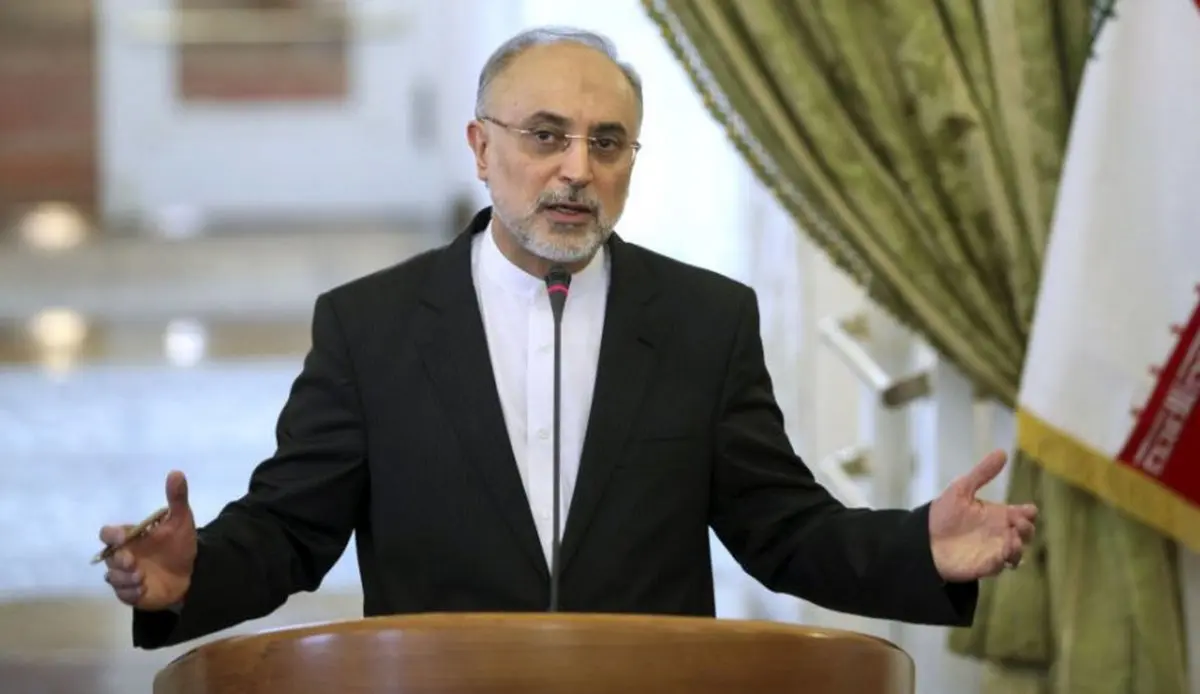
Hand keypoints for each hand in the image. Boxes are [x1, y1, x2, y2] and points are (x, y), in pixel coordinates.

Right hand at [99, 471, 197, 610]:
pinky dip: (131, 593)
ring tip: (142, 577)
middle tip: (134, 562)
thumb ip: (177, 499)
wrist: (192, 573)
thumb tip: (176, 473)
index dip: (111, 535)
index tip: (122, 537)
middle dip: (119, 560)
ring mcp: (125, 576)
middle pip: (108, 558)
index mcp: (130, 538)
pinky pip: (123, 595)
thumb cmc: (180, 545)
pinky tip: (144, 589)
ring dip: (125, 578)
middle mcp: (123, 556)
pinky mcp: (131, 593)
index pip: (108, 534)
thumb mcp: (181, 521)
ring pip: (112, 578)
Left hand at [928, 450, 1036, 581]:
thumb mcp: (961, 489)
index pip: (1023, 513)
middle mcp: (1000, 532)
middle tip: (1017, 523)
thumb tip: (1002, 452)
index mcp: (998, 514)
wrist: (923, 539)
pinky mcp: (986, 565)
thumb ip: (982, 473)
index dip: (1029, 512)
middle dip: (1027, 528)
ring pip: (1018, 551)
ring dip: (1019, 546)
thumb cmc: (943, 513)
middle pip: (1026, 532)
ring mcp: (995, 549)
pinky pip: (1003, 564)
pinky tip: (1003, 553)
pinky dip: (1007, 559)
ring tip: (1012, 539)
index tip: (1027, 510)